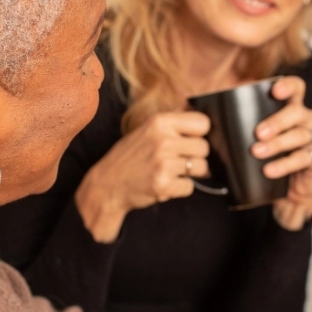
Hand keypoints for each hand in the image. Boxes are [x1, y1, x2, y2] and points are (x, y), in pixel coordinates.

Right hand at [75, 111, 210, 242]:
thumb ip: (172, 124)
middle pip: (204, 147)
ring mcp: (164, 164)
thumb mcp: (146, 130)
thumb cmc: (129, 157)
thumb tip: (204, 122)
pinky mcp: (164, 185)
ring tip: (172, 172)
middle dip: (195, 156)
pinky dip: (180, 188)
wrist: (107, 184)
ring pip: (201, 168)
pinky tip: (165, 184)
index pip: (202, 123)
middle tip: (178, 160)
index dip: (199, 134)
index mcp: (160, 122)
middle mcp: (163, 140)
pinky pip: (190, 187)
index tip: (190, 140)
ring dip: (190, 173)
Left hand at [252, 76, 311, 230]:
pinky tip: (269, 170)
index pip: (296, 88)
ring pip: (300, 135)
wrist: (287, 193)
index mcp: (293, 108)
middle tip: (258, 133)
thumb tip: (206, 113)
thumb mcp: (255, 140)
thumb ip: (240, 124)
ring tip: (257, 152)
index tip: (274, 91)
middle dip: (277, 121)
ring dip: (277, 144)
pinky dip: (285, 164)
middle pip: (297, 112)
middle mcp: (308, 120)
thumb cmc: (268, 160)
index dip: (288, 86)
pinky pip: (304, 158)